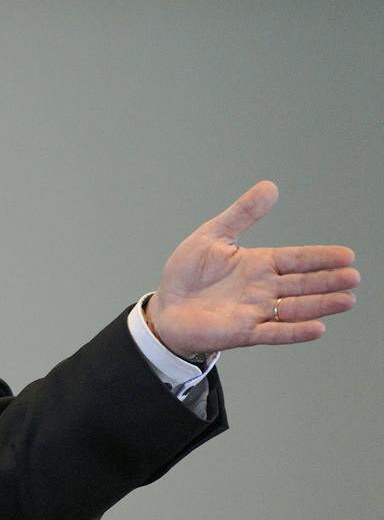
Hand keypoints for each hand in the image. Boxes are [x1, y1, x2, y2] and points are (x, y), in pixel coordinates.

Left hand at [147, 180, 358, 357]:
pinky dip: (295, 331)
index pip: (295, 259)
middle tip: (353, 277)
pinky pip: (273, 332)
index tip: (347, 255)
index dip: (320, 257)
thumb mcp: (212, 236)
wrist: (166, 307)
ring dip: (320, 305)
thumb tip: (270, 186)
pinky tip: (318, 328)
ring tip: (346, 300)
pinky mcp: (242, 332)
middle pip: (301, 284)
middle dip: (328, 281)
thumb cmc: (187, 274)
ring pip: (294, 308)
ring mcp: (254, 311)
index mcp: (257, 264)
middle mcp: (262, 289)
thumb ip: (242, 214)